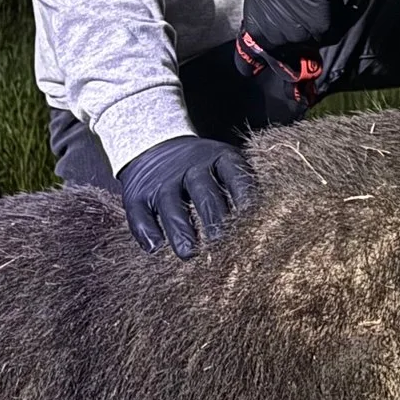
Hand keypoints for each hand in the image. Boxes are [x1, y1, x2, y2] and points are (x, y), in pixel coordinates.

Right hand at [116, 135, 252, 258]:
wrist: (154, 145)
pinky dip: (147, 231)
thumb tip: (262, 230)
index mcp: (219, 158)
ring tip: (188, 254)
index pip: (235, 175)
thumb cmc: (202, 169)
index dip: (245, 198)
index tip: (254, 224)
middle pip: (204, 194)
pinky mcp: (137, 195)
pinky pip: (140, 213)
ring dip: (180, 230)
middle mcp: (190, 167)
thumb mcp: (222, 166)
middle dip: (214, 222)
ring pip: (171, 206)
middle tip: (223, 247)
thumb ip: (240, 192)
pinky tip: (155, 248)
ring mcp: (161, 181)